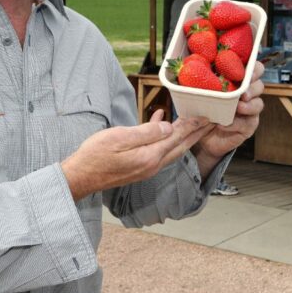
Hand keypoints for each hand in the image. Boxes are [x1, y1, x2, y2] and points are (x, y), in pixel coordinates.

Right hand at [61, 111, 210, 200]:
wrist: (80, 177)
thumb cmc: (95, 156)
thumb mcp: (120, 138)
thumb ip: (146, 133)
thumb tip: (168, 127)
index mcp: (150, 157)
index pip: (177, 138)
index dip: (192, 125)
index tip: (206, 115)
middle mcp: (152, 165)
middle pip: (180, 146)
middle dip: (196, 133)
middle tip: (211, 121)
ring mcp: (146, 168)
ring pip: (172, 148)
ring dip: (184, 135)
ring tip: (194, 123)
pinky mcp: (138, 167)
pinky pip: (158, 149)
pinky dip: (163, 135)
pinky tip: (160, 122)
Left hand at [192, 62, 264, 175]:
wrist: (202, 137)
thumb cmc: (202, 110)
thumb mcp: (200, 95)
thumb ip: (201, 84)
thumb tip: (192, 72)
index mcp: (237, 81)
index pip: (253, 69)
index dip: (254, 69)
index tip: (246, 71)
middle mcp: (247, 94)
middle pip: (259, 85)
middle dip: (253, 87)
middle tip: (243, 93)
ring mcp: (250, 110)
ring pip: (258, 104)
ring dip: (249, 106)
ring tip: (238, 107)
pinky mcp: (248, 126)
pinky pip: (248, 123)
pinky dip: (236, 123)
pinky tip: (224, 124)